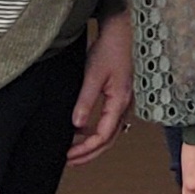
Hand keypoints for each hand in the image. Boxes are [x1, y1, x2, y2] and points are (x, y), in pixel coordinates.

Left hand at [67, 14, 134, 164]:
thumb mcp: (93, 75)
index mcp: (119, 102)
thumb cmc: (111, 49)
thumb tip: (76, 124)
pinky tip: (83, 130)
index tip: (69, 154)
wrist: (123, 32)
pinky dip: (97, 131)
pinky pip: (110, 122)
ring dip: (93, 144)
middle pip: (109, 139)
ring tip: (74, 150)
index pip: (103, 135)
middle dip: (90, 153)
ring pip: (111, 133)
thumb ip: (85, 101)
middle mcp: (125, 105)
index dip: (86, 149)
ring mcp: (125, 102)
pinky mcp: (120, 96)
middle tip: (71, 161)